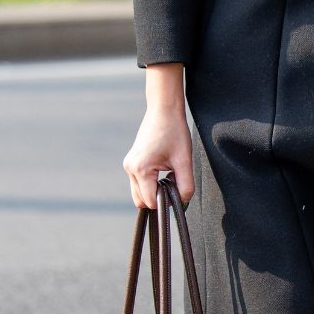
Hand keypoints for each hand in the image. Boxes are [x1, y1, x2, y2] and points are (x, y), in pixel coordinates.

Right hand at [123, 63, 193, 208]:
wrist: (164, 110)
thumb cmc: (175, 132)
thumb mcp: (184, 160)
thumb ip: (185, 185)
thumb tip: (183, 203)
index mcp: (141, 169)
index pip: (151, 202)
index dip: (166, 201)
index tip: (178, 188)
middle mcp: (130, 168)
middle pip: (141, 201)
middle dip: (158, 198)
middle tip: (174, 180)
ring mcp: (128, 165)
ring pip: (139, 193)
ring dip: (154, 190)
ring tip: (170, 174)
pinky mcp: (131, 161)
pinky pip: (139, 182)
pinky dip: (151, 183)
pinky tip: (164, 169)